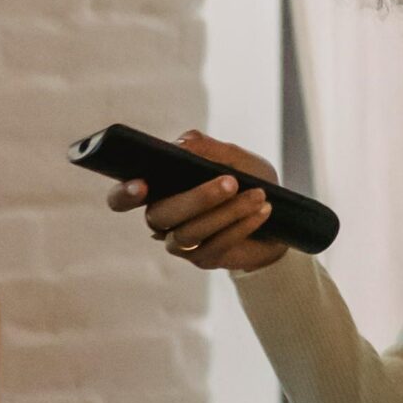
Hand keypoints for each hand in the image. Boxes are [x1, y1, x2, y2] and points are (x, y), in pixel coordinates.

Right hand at [109, 128, 287, 273]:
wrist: (279, 217)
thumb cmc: (248, 180)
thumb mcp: (234, 157)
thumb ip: (206, 147)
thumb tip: (180, 144)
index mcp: (157, 189)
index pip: (122, 198)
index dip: (125, 194)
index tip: (141, 184)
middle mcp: (161, 218)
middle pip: (161, 215)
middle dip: (197, 198)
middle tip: (231, 182)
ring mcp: (179, 242)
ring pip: (190, 232)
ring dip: (227, 212)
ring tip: (257, 195)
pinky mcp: (203, 259)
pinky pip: (217, 244)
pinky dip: (241, 226)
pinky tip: (261, 211)